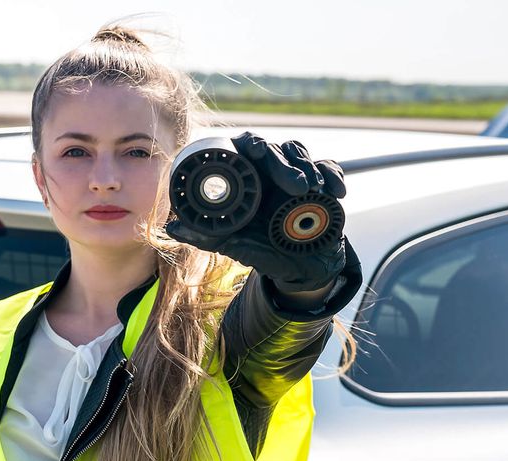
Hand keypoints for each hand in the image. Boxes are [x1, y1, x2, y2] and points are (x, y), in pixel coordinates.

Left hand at [166, 132, 349, 292]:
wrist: (298, 268)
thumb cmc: (262, 250)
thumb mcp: (231, 244)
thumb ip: (203, 235)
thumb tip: (171, 228)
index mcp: (248, 179)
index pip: (247, 148)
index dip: (252, 144)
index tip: (256, 152)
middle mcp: (271, 172)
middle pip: (276, 149)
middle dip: (285, 164)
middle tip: (294, 186)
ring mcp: (298, 175)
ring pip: (301, 153)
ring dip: (308, 168)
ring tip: (312, 191)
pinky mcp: (323, 183)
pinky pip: (329, 168)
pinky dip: (333, 176)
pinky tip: (336, 192)